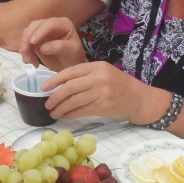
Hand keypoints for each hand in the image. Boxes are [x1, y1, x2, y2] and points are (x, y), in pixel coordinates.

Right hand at [19, 17, 87, 70]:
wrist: (70, 65)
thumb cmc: (74, 57)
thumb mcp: (72, 52)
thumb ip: (59, 47)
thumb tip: (42, 47)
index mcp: (63, 24)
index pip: (49, 24)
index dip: (40, 32)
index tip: (32, 42)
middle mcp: (51, 24)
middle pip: (35, 26)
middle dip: (27, 38)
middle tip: (24, 52)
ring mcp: (42, 31)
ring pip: (28, 33)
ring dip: (24, 47)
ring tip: (28, 61)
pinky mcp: (36, 40)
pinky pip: (26, 43)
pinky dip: (26, 52)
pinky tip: (31, 62)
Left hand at [41, 62, 163, 122]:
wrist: (140, 99)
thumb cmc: (119, 85)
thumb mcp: (104, 73)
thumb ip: (85, 75)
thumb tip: (60, 84)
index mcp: (97, 66)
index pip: (70, 72)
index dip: (54, 80)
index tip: (44, 88)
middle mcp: (99, 78)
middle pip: (70, 87)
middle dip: (55, 97)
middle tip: (47, 103)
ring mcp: (102, 93)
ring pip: (74, 101)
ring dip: (61, 108)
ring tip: (53, 112)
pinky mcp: (104, 107)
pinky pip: (82, 111)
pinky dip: (71, 114)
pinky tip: (65, 116)